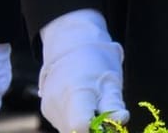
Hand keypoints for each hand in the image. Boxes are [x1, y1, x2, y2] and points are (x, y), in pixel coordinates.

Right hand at [38, 12, 125, 132]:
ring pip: (70, 130)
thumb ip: (114, 104)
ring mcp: (49, 107)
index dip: (98, 131)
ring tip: (95, 110)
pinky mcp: (47, 110)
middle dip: (94, 130)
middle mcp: (57, 103)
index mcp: (74, 93)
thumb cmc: (95, 61)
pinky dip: (76, 122)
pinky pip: (64, 125)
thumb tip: (120, 120)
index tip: (109, 126)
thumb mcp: (110, 80)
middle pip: (76, 132)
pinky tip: (84, 108)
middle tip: (106, 119)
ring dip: (85, 128)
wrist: (70, 44)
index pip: (81, 127)